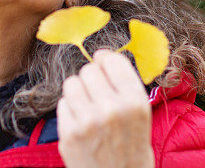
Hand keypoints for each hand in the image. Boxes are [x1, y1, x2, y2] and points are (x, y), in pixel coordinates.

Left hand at [57, 49, 154, 167]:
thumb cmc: (132, 149)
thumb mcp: (141, 116)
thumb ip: (124, 86)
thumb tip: (100, 55)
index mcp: (136, 102)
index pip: (112, 61)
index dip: (105, 60)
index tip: (102, 63)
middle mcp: (112, 109)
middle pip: (88, 70)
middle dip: (91, 79)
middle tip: (96, 94)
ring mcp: (88, 122)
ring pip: (71, 83)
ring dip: (78, 92)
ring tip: (87, 108)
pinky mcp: (69, 135)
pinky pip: (62, 104)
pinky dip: (69, 111)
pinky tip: (81, 125)